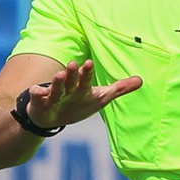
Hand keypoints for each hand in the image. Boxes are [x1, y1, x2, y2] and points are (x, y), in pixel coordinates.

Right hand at [19, 58, 141, 130]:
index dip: (87, 72)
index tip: (89, 63)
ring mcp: (53, 96)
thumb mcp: (100, 98)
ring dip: (58, 82)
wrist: (52, 117)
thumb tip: (141, 80)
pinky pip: (38, 98)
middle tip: (74, 63)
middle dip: (73, 73)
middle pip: (71, 80)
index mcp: (82, 88)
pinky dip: (38, 94)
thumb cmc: (79, 104)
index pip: (86, 78)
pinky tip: (39, 91)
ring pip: (56, 89)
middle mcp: (68, 89)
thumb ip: (119, 89)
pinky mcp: (40, 103)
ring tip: (60, 75)